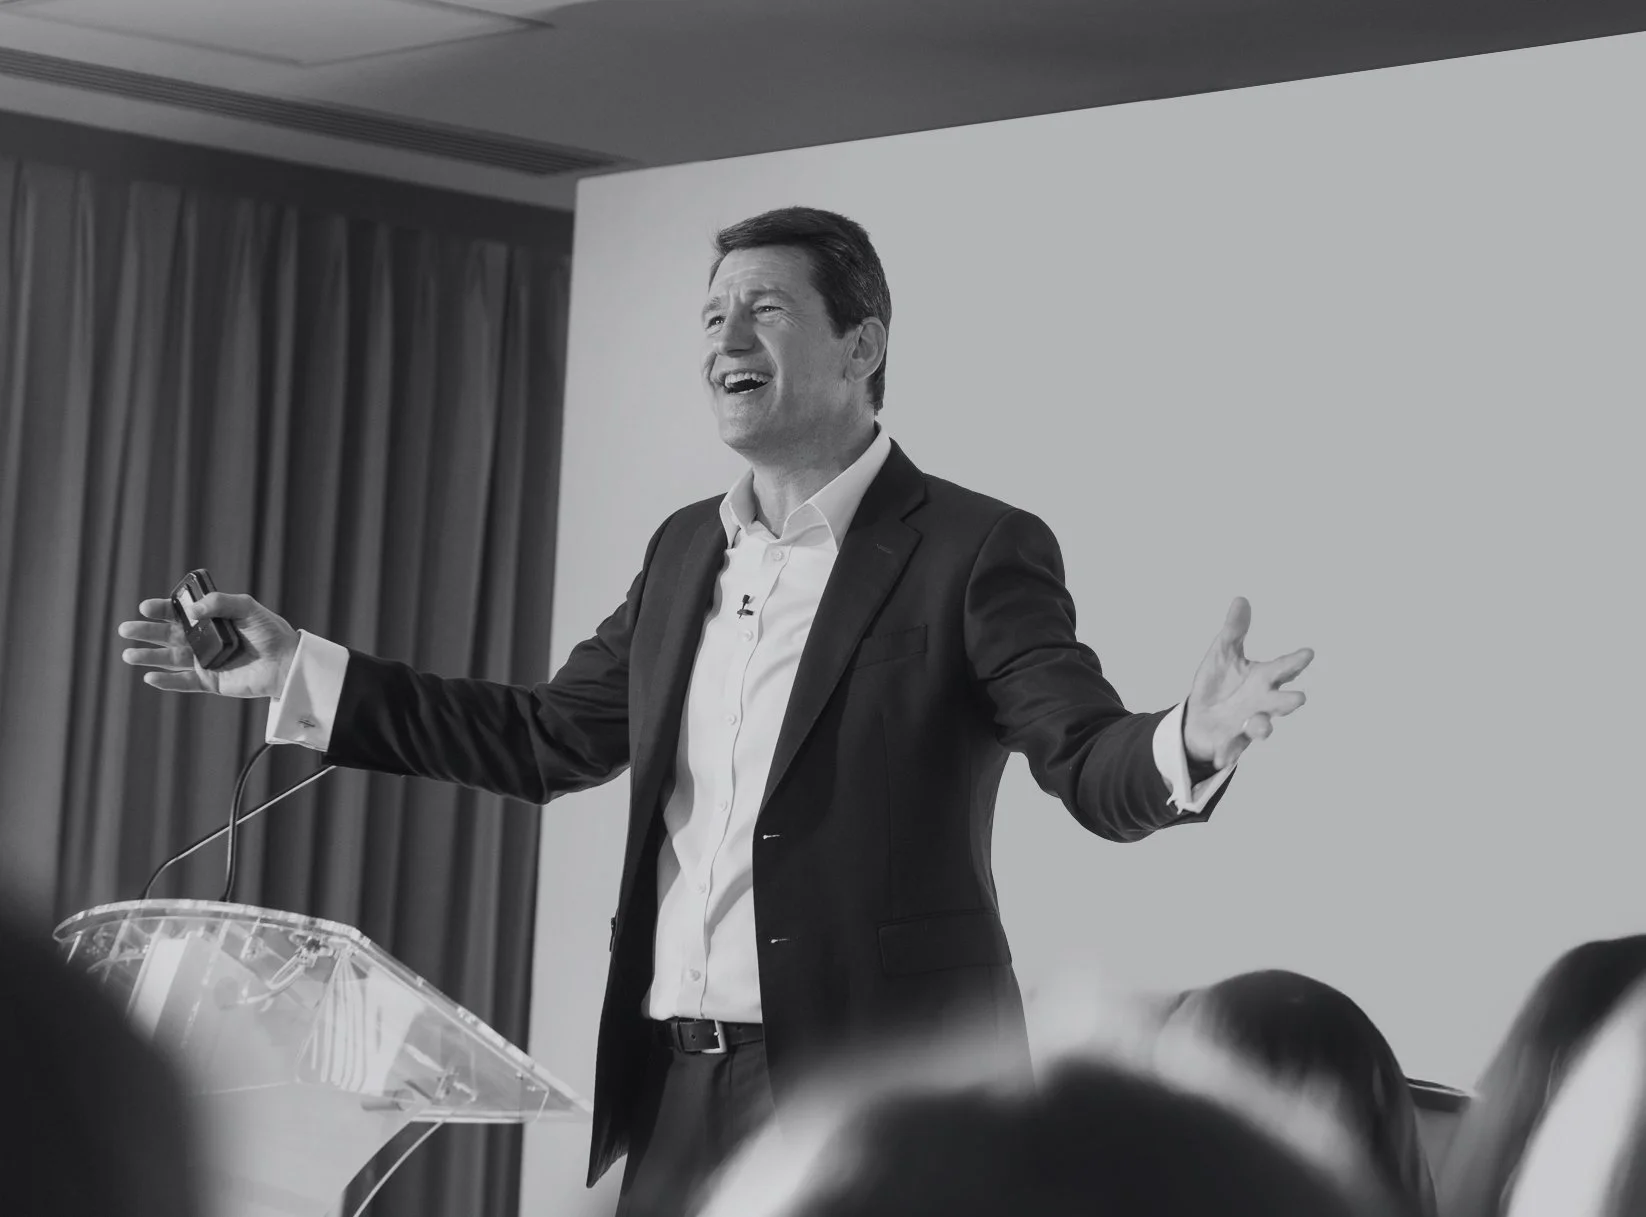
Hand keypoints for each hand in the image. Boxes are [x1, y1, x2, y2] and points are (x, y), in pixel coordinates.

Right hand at [117, 592, 298, 698]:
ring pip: (170, 659)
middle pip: (168, 636)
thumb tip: (191, 609)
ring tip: (128, 655)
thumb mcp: (247, 607)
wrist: (287, 661)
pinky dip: (167, 681)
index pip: (179, 614)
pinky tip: (150, 677)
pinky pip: (184, 682)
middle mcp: (203, 640)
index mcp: (210, 620)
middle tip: (125, 629)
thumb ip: (219, 602)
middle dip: (145, 632)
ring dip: (148, 657)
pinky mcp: (211, 681)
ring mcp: (205, 661)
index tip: (145, 607)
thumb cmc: (270, 631)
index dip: (160, 610)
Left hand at [1183, 597, 1312, 770]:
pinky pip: (1230, 749)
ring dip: (1261, 728)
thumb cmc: (1219, 683)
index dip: (1294, 662)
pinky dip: (1227, 753)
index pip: (1282, 669)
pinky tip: (1220, 758)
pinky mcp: (1229, 741)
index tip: (1307, 653)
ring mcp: (1246, 724)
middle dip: (1287, 701)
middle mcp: (1260, 703)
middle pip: (1278, 703)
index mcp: (1262, 679)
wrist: (1200, 716)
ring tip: (1260, 727)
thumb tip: (1241, 599)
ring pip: (1258, 728)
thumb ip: (1234, 630)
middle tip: (1300, 698)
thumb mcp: (1223, 653)